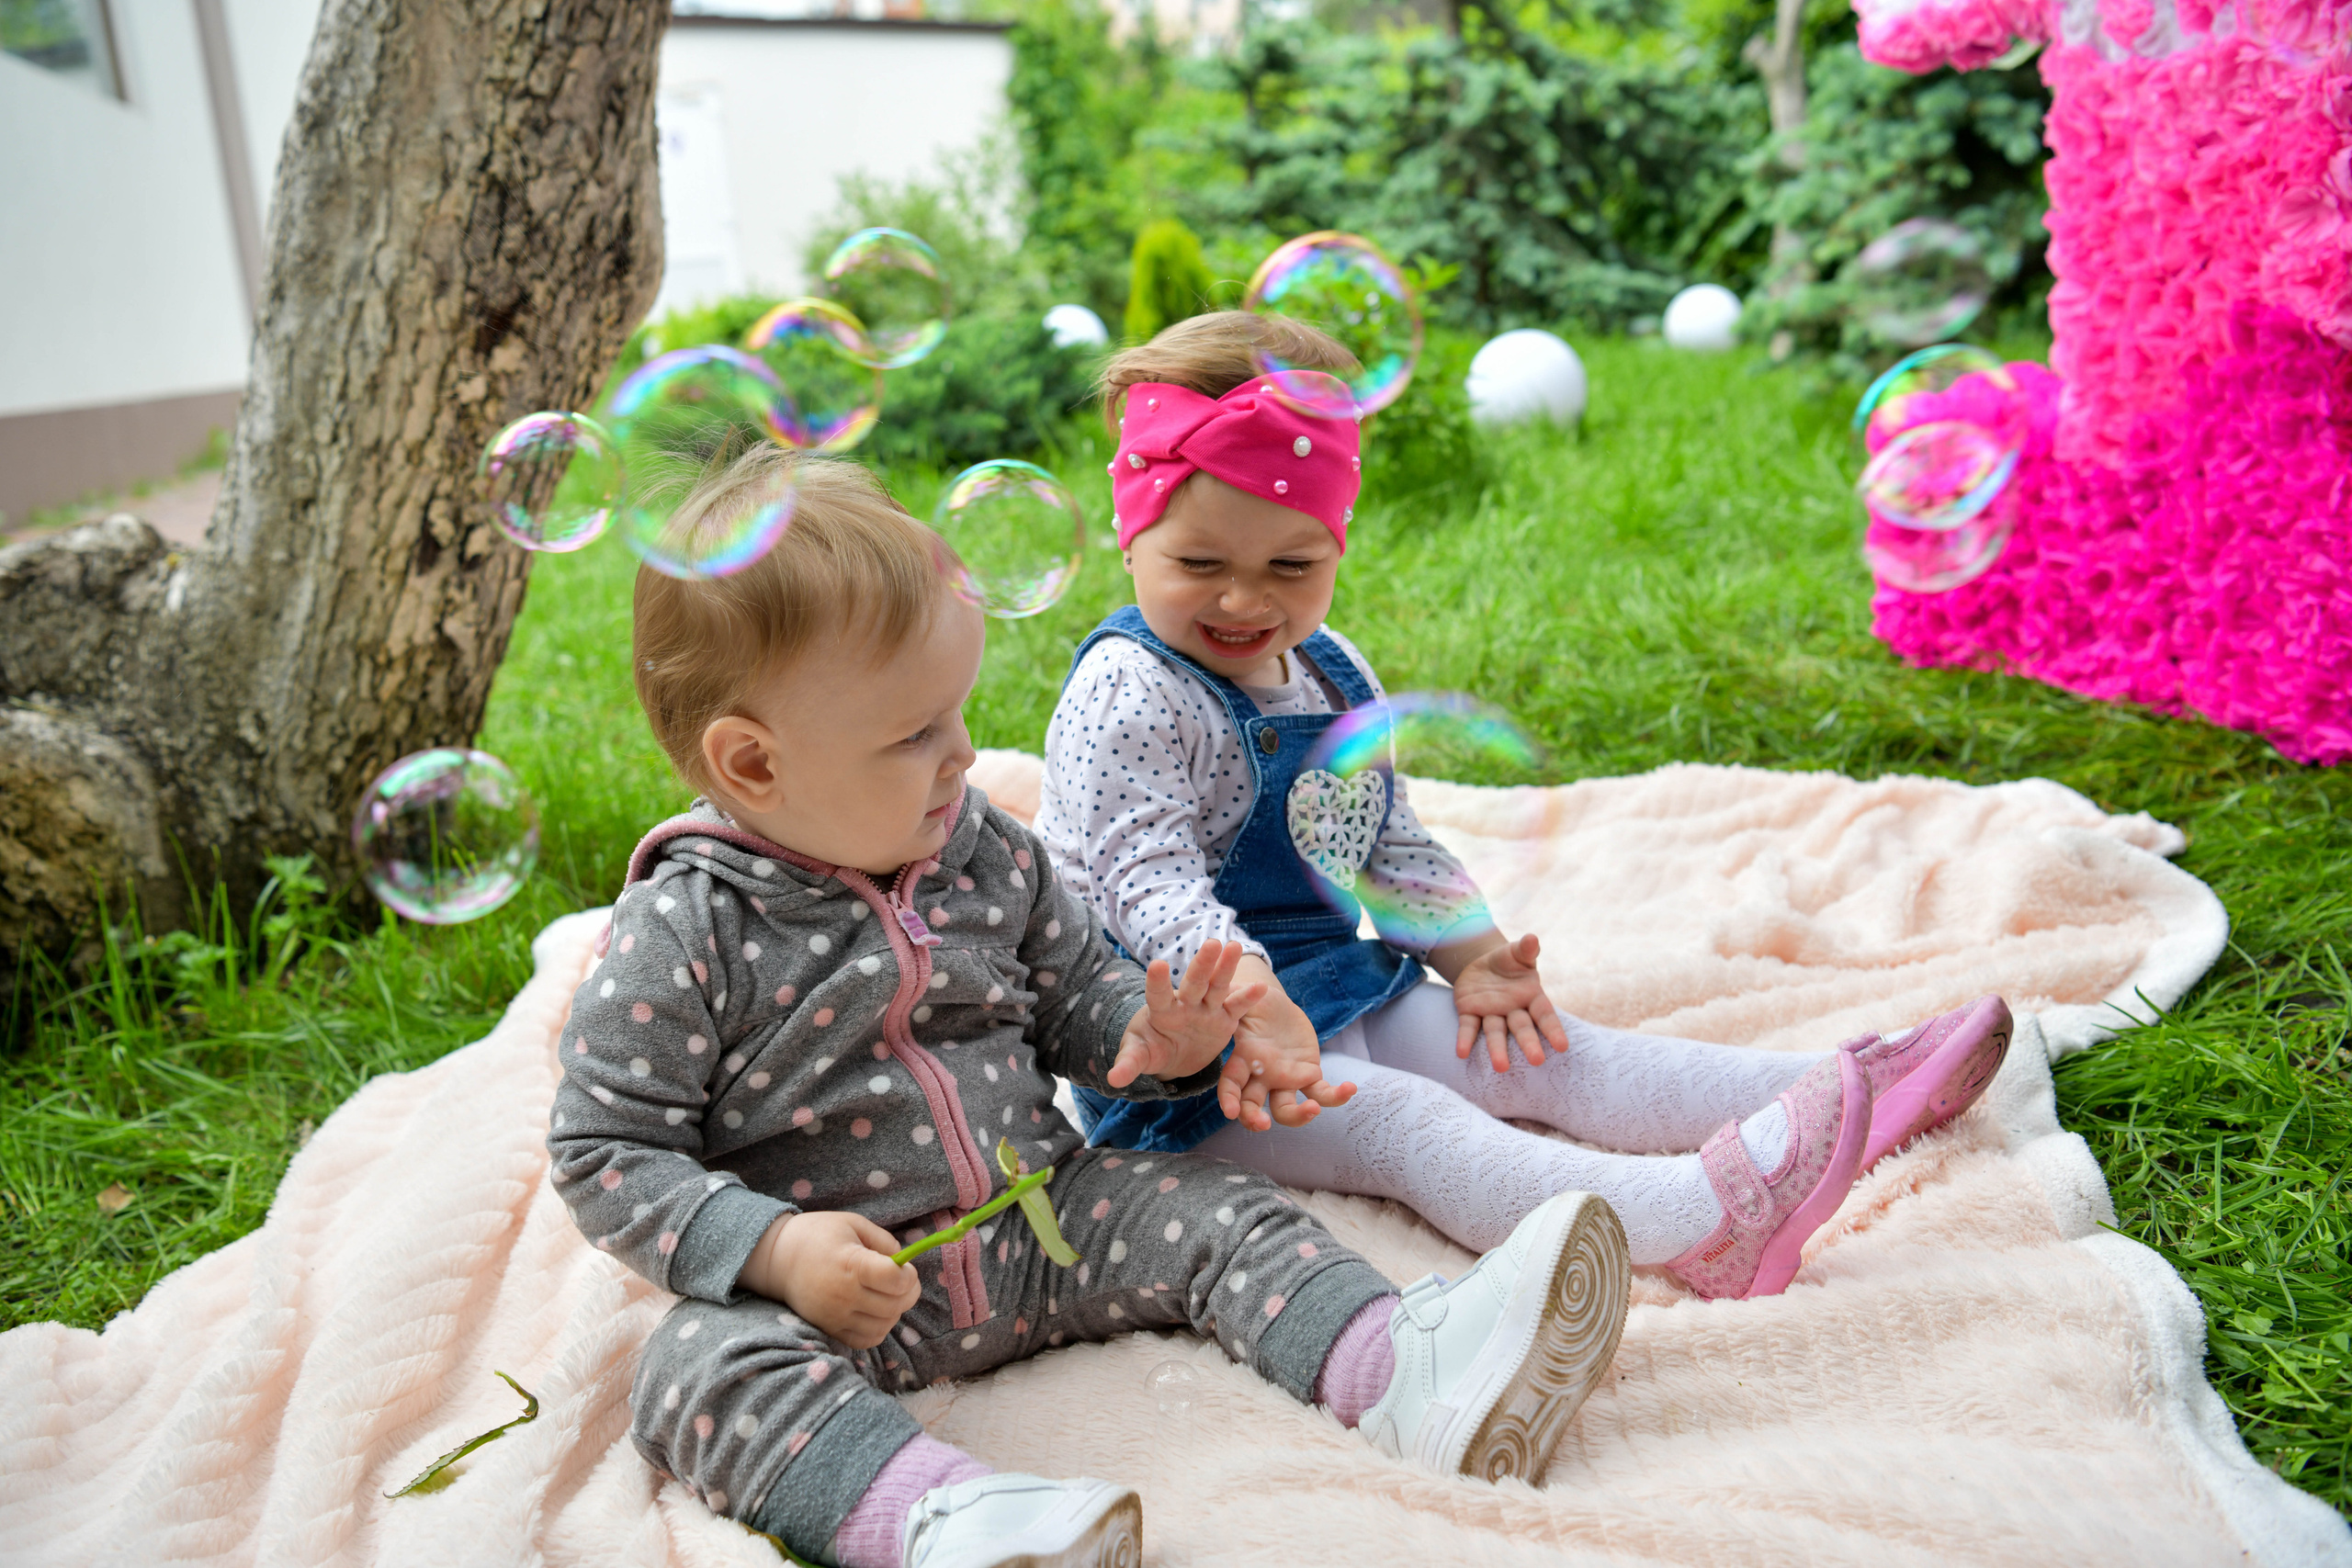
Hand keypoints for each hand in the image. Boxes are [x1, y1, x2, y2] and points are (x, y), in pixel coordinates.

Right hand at [741, 1212, 920, 1349]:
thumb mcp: (853, 1223)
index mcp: (852, 1264)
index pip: (896, 1280)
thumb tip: (904, 1262)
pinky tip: (874, 1312)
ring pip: (884, 1326)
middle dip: (908, 1293)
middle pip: (895, 1305)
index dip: (909, 1274)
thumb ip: (884, 1240)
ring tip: (887, 1295)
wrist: (778, 1259)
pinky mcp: (830, 1330)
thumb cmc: (819, 1235)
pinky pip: (866, 1341)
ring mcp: (836, 1316)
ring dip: (895, 1312)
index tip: (904, 1266)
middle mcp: (844, 1294)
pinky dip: (878, 1329)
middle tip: (902, 1280)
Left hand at [1108, 937, 1265, 1089]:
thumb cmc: (1152, 1049)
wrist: (1173, 1054)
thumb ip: (1129, 1063)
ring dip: (1225, 968)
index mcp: (1161, 1011)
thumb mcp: (1140, 1055)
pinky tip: (1260, 988)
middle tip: (1211, 944)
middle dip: (1202, 965)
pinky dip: (1247, 999)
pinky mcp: (1224, 1019)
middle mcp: (1185, 1005)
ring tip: (1234, 947)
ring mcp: (1206, 1009)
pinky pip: (1236, 1008)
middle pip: (1194, 984)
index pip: (1158, 995)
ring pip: (1216, 987)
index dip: (1158, 982)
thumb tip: (1113, 1080)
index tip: (1158, 966)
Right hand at [1218, 958, 1356, 1131]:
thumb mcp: (1240, 996)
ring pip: (1287, 1109)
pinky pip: (1321, 1093)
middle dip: (1255, 1119)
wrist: (1274, 1004)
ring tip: (1312, 1108)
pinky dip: (1336, 1096)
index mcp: (1242, 1060)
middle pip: (1254, 1106)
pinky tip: (1350, 1088)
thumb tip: (1225, 991)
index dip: (1229, 1100)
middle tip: (1263, 1124)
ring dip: (1299, 1115)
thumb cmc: (1252, 1001)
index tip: (1231, 1113)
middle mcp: (1262, 1076)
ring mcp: (1285, 1079)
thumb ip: (1233, 998)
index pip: (1231, 1085)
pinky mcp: (1308, 1075)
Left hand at [1445, 932, 1570, 1072]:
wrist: (1482, 964)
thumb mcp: (1518, 953)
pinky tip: (1461, 1053)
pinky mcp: (1470, 1012)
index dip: (1553, 1030)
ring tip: (1500, 1067)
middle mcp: (1513, 1010)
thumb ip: (1525, 949)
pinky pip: (1468, 1027)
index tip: (1563, 1046)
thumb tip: (1532, 939)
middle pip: (1522, 1028)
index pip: (1545, 1015)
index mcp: (1531, 997)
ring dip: (1497, 1049)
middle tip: (1536, 1061)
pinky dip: (1465, 1039)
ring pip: (1496, 1033)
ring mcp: (1491, 1013)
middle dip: (1528, 1043)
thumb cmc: (1509, 961)